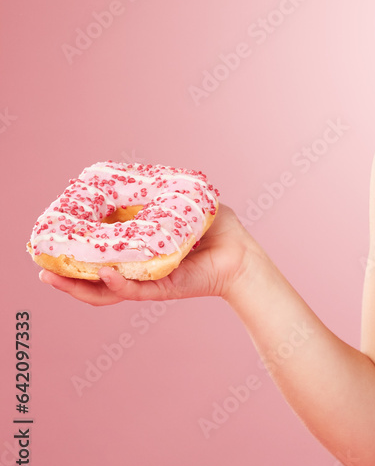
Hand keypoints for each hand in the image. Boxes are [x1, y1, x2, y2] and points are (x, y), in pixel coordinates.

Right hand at [36, 203, 258, 305]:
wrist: (241, 251)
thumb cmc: (216, 227)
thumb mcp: (182, 202)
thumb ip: (157, 191)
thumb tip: (131, 175)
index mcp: (137, 249)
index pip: (99, 252)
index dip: (75, 248)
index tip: (52, 236)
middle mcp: (138, 269)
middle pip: (92, 277)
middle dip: (64, 276)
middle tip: (41, 266)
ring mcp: (147, 281)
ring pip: (105, 290)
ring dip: (78, 286)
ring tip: (53, 278)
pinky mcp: (163, 289)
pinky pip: (135, 290)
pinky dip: (117, 284)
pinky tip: (104, 275)